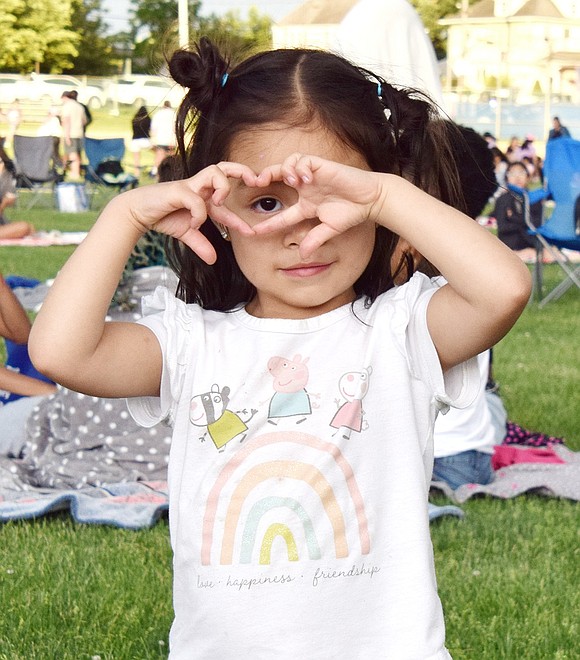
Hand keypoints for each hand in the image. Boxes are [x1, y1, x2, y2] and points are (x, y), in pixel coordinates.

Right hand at [117, 162, 257, 263]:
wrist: (137, 212)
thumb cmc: (162, 217)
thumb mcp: (186, 234)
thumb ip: (201, 244)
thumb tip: (213, 260)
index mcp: (204, 195)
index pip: (228, 202)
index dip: (240, 218)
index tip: (251, 233)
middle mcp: (199, 187)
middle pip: (225, 167)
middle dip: (243, 171)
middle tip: (255, 181)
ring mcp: (189, 186)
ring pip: (214, 171)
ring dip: (222, 187)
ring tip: (218, 203)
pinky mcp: (178, 190)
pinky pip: (196, 199)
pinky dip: (200, 214)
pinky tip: (194, 224)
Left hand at [253, 154, 384, 256]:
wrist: (370, 198)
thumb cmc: (352, 212)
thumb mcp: (330, 229)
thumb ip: (315, 240)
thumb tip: (302, 256)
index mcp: (305, 205)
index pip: (281, 215)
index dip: (268, 223)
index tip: (254, 231)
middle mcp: (305, 189)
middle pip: (277, 177)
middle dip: (264, 177)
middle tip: (258, 183)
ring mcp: (312, 176)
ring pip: (288, 164)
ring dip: (285, 170)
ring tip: (292, 181)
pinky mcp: (321, 166)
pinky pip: (303, 159)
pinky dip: (301, 167)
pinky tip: (307, 178)